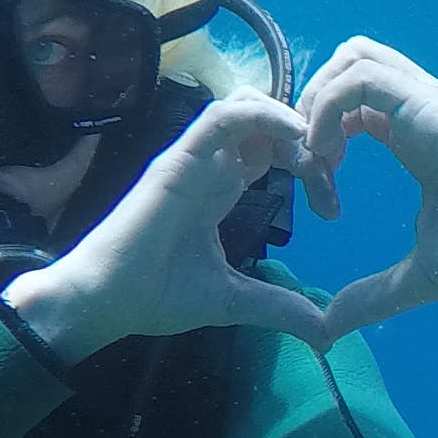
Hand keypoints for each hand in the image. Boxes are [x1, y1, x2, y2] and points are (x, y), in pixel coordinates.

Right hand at [9, 94, 327, 351]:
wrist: (104, 302)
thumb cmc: (156, 295)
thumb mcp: (233, 300)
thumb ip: (278, 307)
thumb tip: (326, 332)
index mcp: (221, 188)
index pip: (273, 153)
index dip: (310, 168)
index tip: (333, 209)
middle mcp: (210, 165)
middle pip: (266, 122)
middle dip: (308, 139)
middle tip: (332, 175)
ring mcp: (194, 157)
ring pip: (246, 105)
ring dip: (289, 120)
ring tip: (317, 153)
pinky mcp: (180, 158)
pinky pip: (224, 117)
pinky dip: (263, 116)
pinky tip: (295, 135)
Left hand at [294, 38, 437, 340]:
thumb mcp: (423, 275)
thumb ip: (376, 294)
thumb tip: (330, 326)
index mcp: (415, 141)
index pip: (352, 108)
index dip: (320, 145)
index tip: (324, 205)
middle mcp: (417, 113)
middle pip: (348, 65)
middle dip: (310, 107)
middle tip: (309, 166)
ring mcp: (425, 104)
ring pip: (352, 57)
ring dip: (317, 104)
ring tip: (318, 161)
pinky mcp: (430, 105)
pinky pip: (361, 78)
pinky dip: (329, 110)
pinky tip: (333, 160)